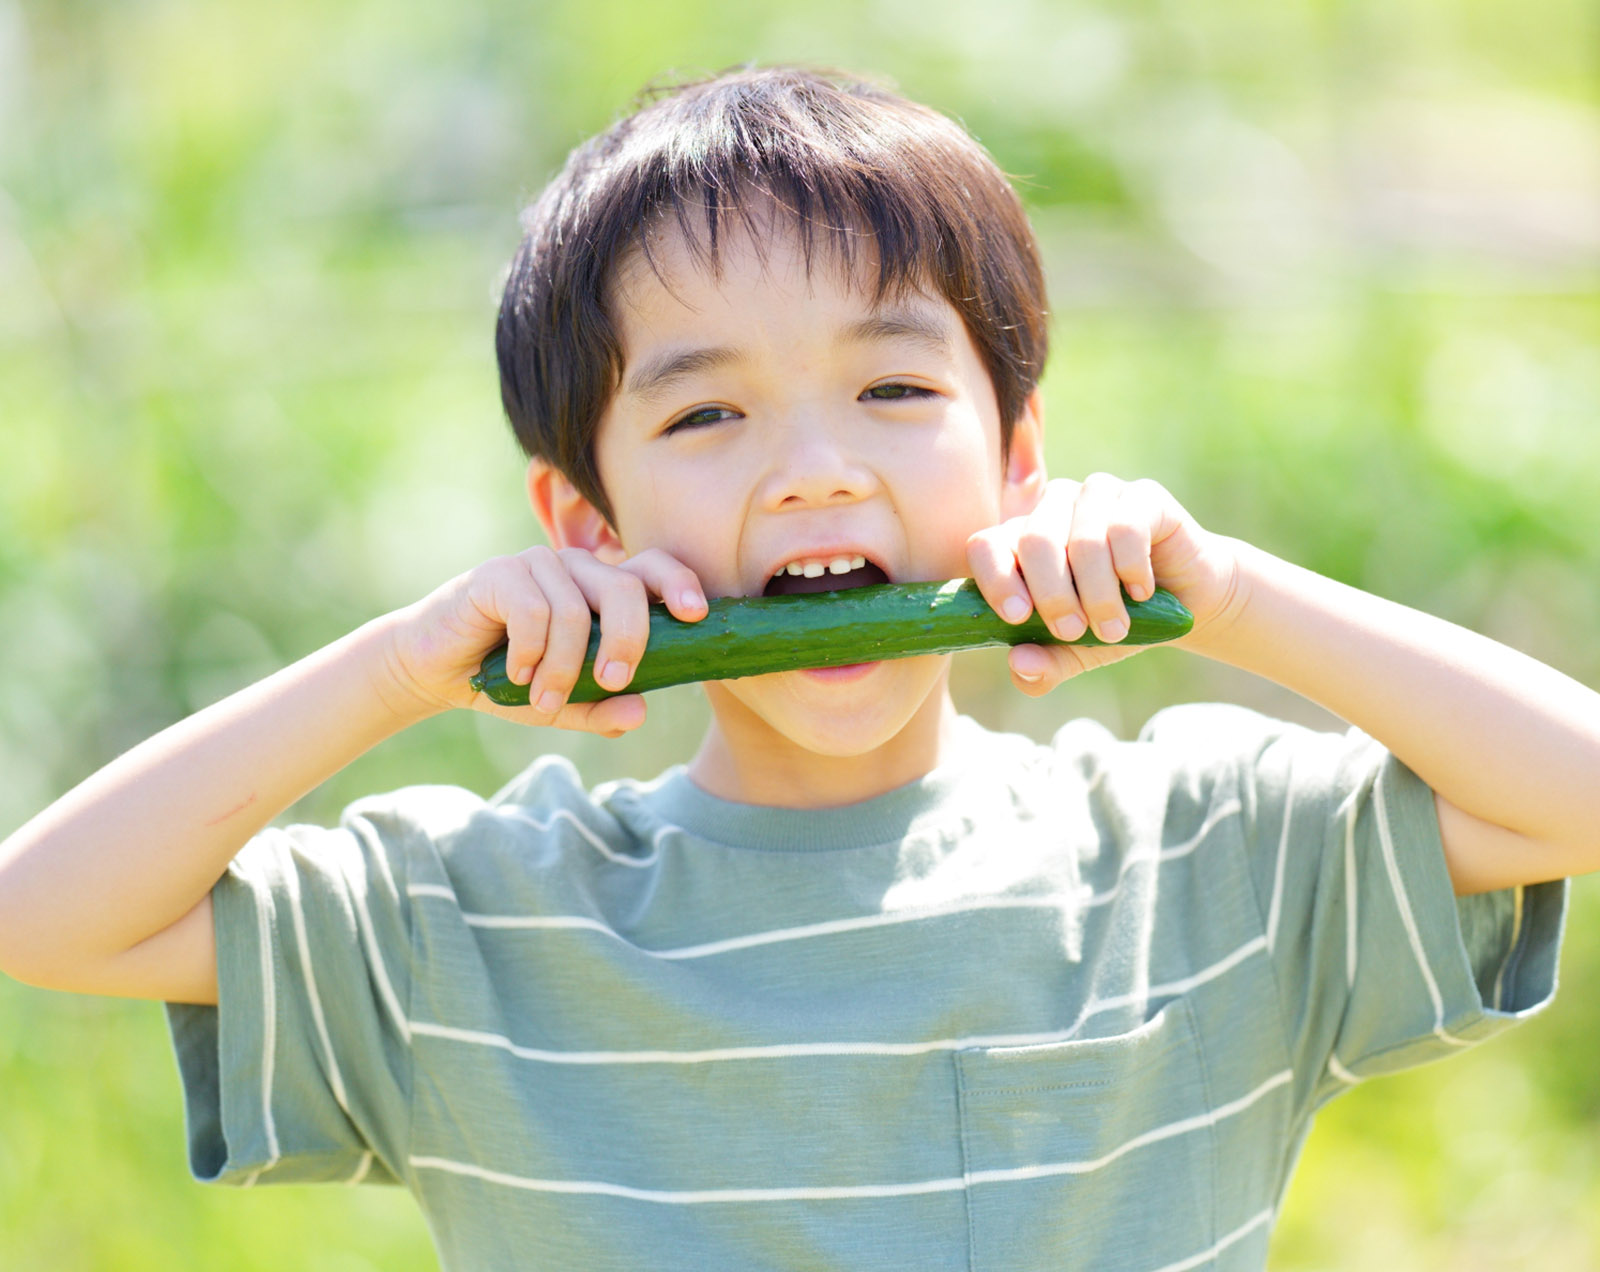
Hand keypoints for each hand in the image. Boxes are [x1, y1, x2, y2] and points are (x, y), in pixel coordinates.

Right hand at [376, 546, 706, 735]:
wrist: (437, 669)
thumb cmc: (511, 680)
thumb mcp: (562, 705)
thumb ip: (600, 710)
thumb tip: (640, 712)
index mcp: (601, 588)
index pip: (651, 568)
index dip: (678, 583)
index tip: (695, 614)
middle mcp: (576, 568)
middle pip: (624, 588)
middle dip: (628, 640)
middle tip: (612, 684)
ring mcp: (538, 565)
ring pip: (574, 612)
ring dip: (562, 667)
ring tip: (543, 698)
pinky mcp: (500, 573)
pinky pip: (533, 610)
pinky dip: (529, 652)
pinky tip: (515, 672)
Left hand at [966, 474, 1239, 694]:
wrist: (1184, 605)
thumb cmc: (1114, 623)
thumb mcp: (1075, 653)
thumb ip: (1043, 665)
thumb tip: (1019, 664)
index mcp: (1021, 540)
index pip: (986, 545)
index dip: (996, 580)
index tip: (1019, 618)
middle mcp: (1052, 508)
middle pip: (1034, 541)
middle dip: (1054, 597)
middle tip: (1076, 632)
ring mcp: (1096, 495)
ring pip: (1083, 540)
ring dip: (1099, 595)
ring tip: (1114, 628)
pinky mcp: (1141, 495)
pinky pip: (1126, 529)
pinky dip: (1132, 571)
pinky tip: (1141, 592)